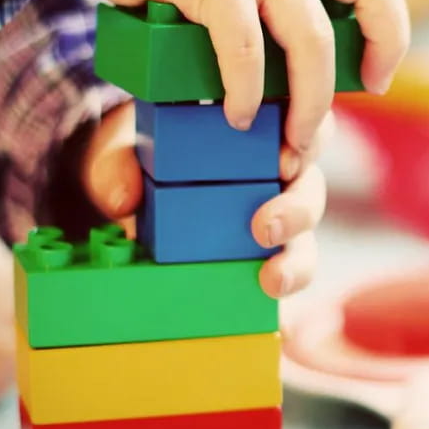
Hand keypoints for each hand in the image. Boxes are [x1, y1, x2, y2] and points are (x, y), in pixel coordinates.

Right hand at [0, 0, 409, 159]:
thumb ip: (265, 15)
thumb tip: (282, 93)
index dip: (390, 28)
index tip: (377, 77)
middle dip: (378, 51)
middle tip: (352, 106)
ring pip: (311, 35)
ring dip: (310, 100)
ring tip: (290, 141)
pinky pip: (244, 44)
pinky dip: (244, 89)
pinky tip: (233, 115)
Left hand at [81, 101, 332, 297]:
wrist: (129, 189)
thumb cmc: (142, 154)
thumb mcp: (124, 146)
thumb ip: (117, 161)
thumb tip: (123, 199)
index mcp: (260, 131)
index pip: (304, 127)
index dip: (309, 141)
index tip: (283, 161)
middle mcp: (277, 176)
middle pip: (311, 188)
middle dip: (299, 210)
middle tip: (266, 228)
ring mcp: (274, 220)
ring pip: (305, 238)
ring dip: (297, 260)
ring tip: (272, 280)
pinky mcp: (263, 259)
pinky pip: (285, 274)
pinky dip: (282, 286)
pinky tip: (268, 301)